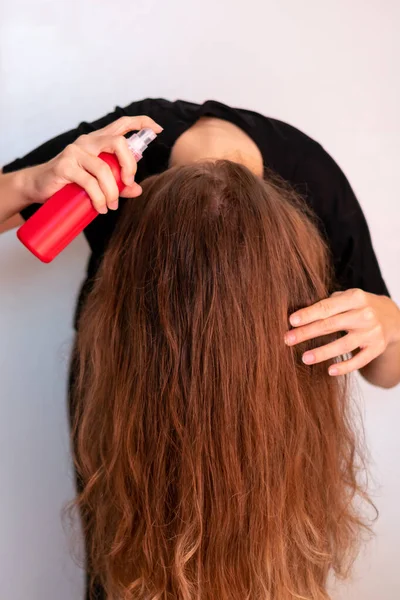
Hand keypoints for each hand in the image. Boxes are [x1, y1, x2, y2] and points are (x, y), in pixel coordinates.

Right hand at [21, 116, 162, 213]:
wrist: (39, 187)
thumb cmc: (70, 182)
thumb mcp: (98, 183)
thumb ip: (119, 184)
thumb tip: (138, 190)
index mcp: (98, 141)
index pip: (122, 124)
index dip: (141, 123)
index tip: (157, 130)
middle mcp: (87, 142)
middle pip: (118, 143)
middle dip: (130, 166)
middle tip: (129, 184)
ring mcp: (75, 152)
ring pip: (104, 169)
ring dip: (112, 192)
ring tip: (110, 206)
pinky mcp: (65, 166)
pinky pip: (89, 182)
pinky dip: (98, 198)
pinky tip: (100, 207)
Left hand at [284, 288, 399, 376]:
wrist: (390, 317)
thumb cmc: (358, 306)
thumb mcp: (346, 298)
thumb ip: (327, 304)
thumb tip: (297, 316)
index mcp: (355, 297)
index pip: (327, 307)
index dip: (308, 314)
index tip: (291, 321)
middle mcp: (365, 314)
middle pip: (331, 325)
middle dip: (307, 333)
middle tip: (288, 339)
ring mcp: (372, 332)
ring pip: (344, 345)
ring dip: (322, 352)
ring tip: (304, 358)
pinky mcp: (376, 348)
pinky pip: (359, 360)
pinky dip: (345, 367)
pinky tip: (329, 371)